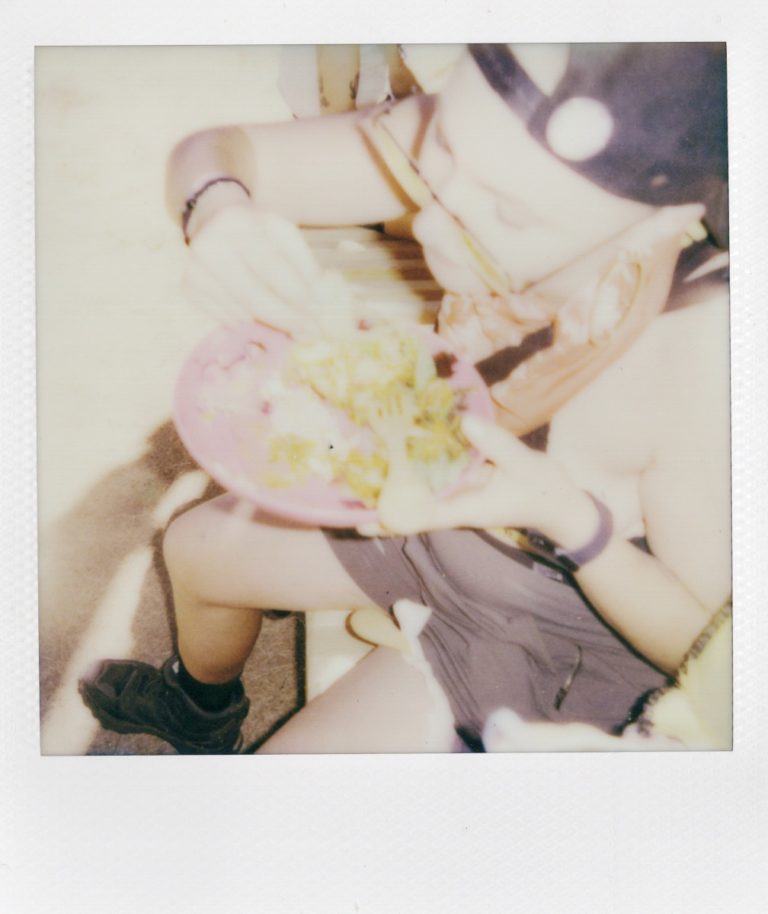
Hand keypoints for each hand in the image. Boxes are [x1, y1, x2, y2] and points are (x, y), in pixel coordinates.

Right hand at [182, 202, 358, 336]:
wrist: (215, 220)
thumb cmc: (258, 232)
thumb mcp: (284, 234)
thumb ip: (302, 263)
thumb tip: (316, 300)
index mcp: (240, 224)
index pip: (270, 266)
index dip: (295, 292)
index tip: (316, 312)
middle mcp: (212, 244)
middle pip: (253, 294)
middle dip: (285, 317)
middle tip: (308, 332)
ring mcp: (195, 267)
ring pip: (239, 310)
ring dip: (269, 324)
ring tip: (292, 329)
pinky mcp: (188, 284)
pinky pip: (222, 315)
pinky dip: (245, 322)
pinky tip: (259, 319)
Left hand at [363, 415, 594, 541]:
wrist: (560, 504)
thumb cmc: (544, 490)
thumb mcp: (524, 464)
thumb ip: (498, 445)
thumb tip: (467, 423)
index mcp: (465, 508)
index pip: (419, 517)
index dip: (387, 517)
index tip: (357, 518)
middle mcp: (453, 505)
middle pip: (408, 509)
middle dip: (378, 502)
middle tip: (342, 489)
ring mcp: (456, 496)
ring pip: (416, 495)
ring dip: (391, 485)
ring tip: (358, 467)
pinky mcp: (461, 485)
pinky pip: (431, 481)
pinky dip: (413, 470)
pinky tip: (397, 452)